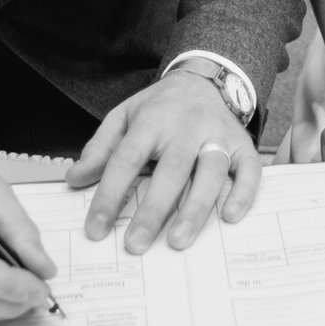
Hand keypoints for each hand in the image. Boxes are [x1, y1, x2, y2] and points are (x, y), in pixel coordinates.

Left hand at [67, 70, 260, 253]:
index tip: (95, 228)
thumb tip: (75, 179)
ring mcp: (219, 135)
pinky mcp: (244, 145)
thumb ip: (100, 148)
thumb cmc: (159, 108)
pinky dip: (243, 194)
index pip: (126, 158)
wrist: (204, 80)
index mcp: (152, 120)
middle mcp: (188, 127)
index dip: (109, 194)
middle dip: (153, 210)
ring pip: (211, 172)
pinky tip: (229, 217)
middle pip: (171, 170)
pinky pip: (249, 171)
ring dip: (196, 209)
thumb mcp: (123, 117)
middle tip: (136, 245)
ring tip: (178, 241)